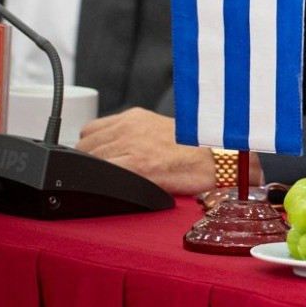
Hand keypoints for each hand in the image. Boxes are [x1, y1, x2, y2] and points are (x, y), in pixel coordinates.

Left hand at [77, 107, 222, 195]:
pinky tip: (115, 189)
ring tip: (115, 182)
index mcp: (135, 117)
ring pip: (89, 161)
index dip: (92, 150)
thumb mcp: (160, 131)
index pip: (91, 131)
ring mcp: (130, 144)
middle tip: (109, 176)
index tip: (99, 162)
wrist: (220, 161)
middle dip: (91, 163)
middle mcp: (129, 126)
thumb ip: (135, 136)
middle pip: (85, 147)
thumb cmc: (197, 152)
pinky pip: (100, 174)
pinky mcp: (136, 165)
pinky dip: (101, 183)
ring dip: (96, 174)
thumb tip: (115, 153)